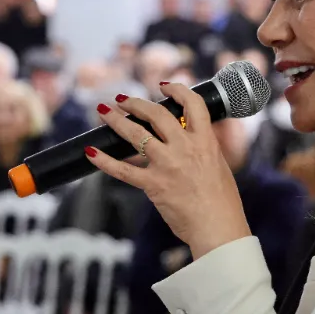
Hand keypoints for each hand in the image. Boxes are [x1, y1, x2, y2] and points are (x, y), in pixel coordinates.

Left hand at [86, 84, 250, 257]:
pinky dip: (104, 161)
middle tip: (123, 99)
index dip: (176, 89)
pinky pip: (123, 170)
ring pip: (136, 135)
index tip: (163, 86)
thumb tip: (192, 140)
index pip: (192, 104)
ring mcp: (167, 165)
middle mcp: (185, 148)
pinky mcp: (154, 185)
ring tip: (103, 111)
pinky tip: (91, 152)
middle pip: (157, 114)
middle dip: (136, 103)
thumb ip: (203, 149)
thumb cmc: (223, 203)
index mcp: (205, 142)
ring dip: (116, 120)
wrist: (218, 228)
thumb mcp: (219, 166)